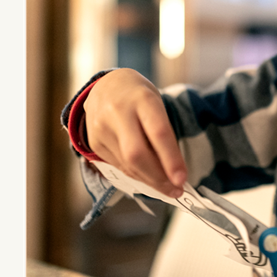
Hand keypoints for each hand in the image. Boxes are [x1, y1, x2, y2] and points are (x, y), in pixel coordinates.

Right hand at [82, 69, 186, 197]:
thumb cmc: (137, 96)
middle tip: (175, 190)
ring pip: (127, 165)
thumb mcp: (155, 104)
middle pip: (137, 155)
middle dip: (158, 178)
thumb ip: (163, 134)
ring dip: (149, 181)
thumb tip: (173, 173)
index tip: (182, 179)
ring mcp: (102, 127)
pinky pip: (118, 166)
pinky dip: (136, 175)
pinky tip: (147, 177)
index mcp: (141, 98)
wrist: (104, 86)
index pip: (158, 133)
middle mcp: (118, 112)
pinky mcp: (94, 141)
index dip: (171, 160)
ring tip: (166, 187)